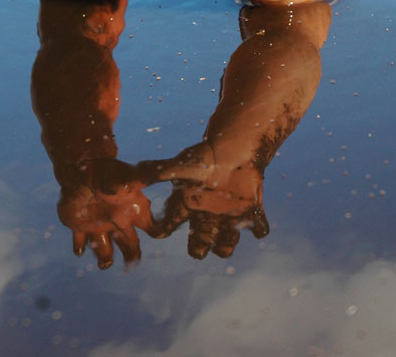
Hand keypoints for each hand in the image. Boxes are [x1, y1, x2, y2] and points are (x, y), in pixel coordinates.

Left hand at [57, 159, 153, 268]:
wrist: (81, 168)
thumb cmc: (107, 171)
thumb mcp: (126, 175)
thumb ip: (136, 180)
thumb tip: (137, 183)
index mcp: (134, 211)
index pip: (152, 227)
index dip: (158, 232)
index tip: (159, 234)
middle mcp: (119, 222)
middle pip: (130, 246)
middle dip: (131, 256)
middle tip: (130, 265)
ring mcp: (100, 226)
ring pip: (105, 250)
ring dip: (105, 259)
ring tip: (104, 264)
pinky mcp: (79, 226)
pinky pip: (79, 242)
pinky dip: (80, 247)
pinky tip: (80, 250)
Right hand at [138, 144, 269, 258]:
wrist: (234, 147)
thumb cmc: (205, 156)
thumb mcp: (181, 164)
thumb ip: (160, 170)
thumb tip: (136, 171)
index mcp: (188, 206)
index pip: (171, 224)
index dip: (164, 229)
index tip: (162, 230)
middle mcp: (206, 216)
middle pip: (201, 242)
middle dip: (201, 248)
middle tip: (201, 248)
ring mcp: (228, 216)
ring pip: (227, 243)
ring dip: (227, 246)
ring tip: (225, 241)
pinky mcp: (249, 209)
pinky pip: (257, 227)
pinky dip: (259, 229)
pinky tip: (257, 227)